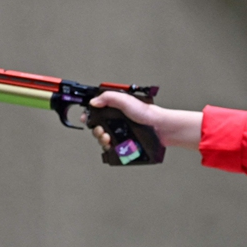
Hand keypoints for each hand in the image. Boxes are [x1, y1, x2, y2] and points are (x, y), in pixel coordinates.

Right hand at [80, 91, 202, 150]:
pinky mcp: (124, 144)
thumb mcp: (126, 100)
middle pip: (97, 127)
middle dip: (96, 130)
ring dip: (101, 139)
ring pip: (103, 139)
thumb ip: (109, 97)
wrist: (160, 128)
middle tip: (101, 131)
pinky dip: (108, 148)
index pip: (97, 111)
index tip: (86, 119)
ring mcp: (120, 133)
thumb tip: (93, 101)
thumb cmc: (147, 113)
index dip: (89, 115)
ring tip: (107, 138)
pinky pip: (111, 148)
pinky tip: (111, 145)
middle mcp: (117, 120)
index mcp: (115, 108)